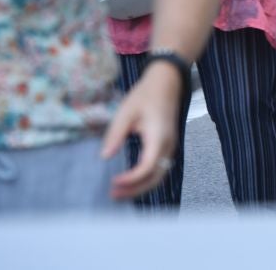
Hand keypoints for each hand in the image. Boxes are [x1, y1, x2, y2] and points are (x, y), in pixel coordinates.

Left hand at [101, 61, 181, 200]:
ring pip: (159, 175)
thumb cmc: (145, 95)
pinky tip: (132, 181)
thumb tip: (105, 157)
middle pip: (155, 177)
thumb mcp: (125, 112)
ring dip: (141, 187)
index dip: (130, 179)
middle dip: (135, 190)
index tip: (112, 181)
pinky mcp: (168, 146)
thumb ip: (115, 135)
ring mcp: (170, 146)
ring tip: (120, 192)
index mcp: (158, 137)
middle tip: (113, 195)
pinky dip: (147, 179)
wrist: (167, 81)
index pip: (147, 167)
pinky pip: (160, 168)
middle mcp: (168, 145)